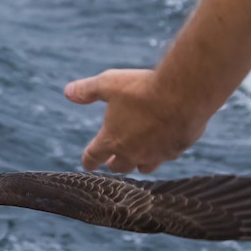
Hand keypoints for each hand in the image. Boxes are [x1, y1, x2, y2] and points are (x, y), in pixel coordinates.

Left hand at [64, 68, 209, 173]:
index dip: (89, 161)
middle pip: (118, 167)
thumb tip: (68, 92)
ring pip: (143, 167)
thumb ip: (86, 91)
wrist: (183, 93)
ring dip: (137, 163)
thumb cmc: (142, 88)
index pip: (93, 157)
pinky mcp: (176, 150)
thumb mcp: (108, 83)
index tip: (88, 164)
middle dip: (113, 164)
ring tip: (136, 158)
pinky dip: (161, 152)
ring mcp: (155, 155)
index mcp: (111, 140)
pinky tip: (163, 143)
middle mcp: (132, 153)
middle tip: (111, 162)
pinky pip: (166, 157)